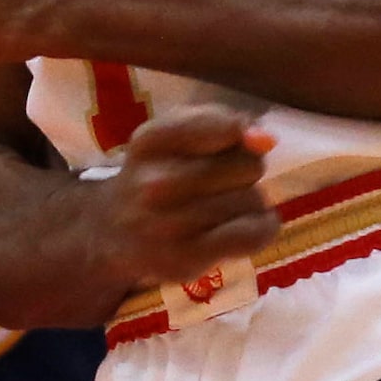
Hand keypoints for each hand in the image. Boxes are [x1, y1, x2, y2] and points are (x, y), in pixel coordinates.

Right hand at [92, 104, 277, 292]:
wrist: (114, 230)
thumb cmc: (158, 171)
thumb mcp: (173, 132)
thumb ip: (221, 122)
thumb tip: (266, 139)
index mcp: (150, 140)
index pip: (224, 127)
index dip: (237, 135)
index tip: (226, 143)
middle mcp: (154, 183)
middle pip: (249, 165)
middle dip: (245, 170)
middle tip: (221, 180)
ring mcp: (169, 225)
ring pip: (253, 200)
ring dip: (249, 202)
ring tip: (221, 206)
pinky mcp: (187, 259)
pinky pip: (253, 234)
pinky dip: (260, 228)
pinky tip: (242, 226)